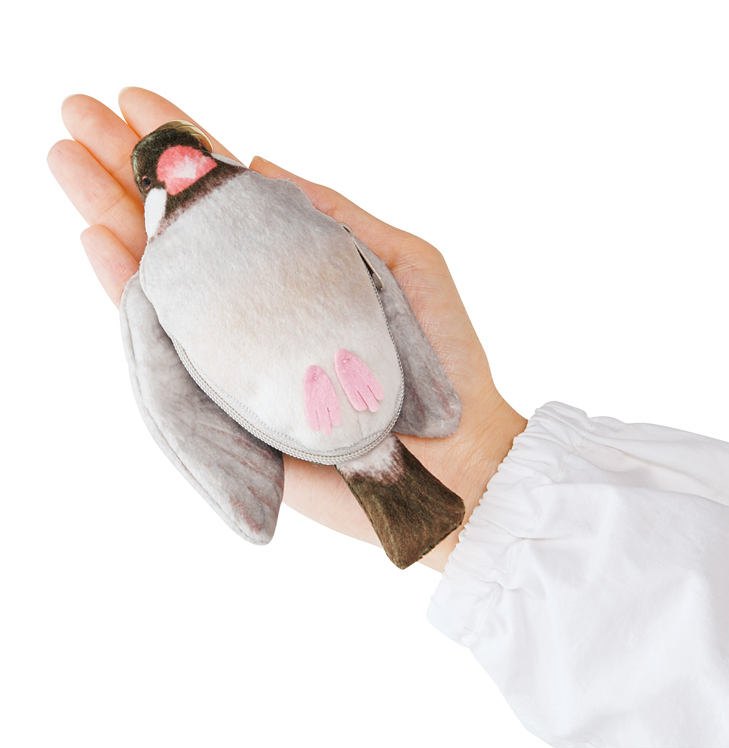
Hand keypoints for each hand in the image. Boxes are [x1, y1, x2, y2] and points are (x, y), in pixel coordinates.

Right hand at [48, 87, 526, 571]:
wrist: (449, 455)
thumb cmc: (440, 359)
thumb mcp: (404, 263)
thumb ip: (337, 215)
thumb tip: (261, 164)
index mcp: (300, 264)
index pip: (232, 197)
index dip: (187, 148)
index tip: (140, 99)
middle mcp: (259, 301)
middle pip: (186, 227)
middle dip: (130, 168)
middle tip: (77, 111)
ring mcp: (236, 348)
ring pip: (163, 274)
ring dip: (112, 213)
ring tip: (67, 156)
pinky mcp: (224, 400)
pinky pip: (167, 341)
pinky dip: (130, 290)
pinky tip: (99, 239)